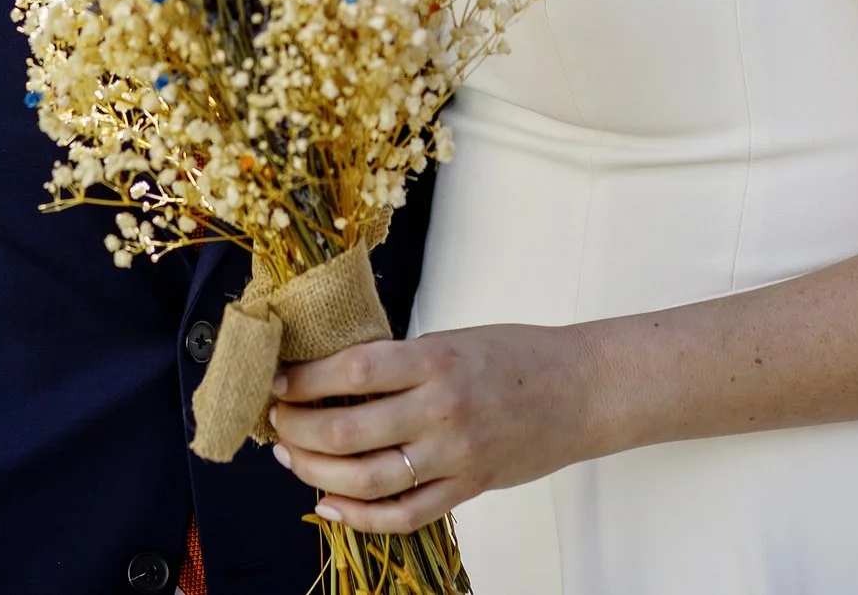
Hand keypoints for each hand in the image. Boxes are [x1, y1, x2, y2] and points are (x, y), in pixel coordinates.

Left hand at [266, 324, 593, 534]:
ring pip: (366, 478)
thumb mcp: (454, 340)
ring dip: (316, 472)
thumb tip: (334, 378)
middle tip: (276, 422)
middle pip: (348, 429)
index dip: (304, 379)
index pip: (352, 369)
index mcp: (436, 359)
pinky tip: (330, 505)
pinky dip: (360, 517)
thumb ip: (402, 362)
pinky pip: (404, 515)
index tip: (276, 381)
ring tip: (291, 459)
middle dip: (298, 429)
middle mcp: (441, 409)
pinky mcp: (468, 489)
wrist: (581, 391)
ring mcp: (455, 455)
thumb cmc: (516, 357)